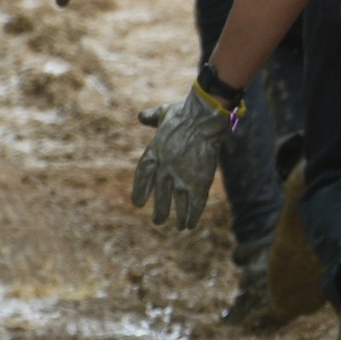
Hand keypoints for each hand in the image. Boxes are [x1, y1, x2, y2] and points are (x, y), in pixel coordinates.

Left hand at [130, 80, 242, 229]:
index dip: (141, 190)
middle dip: (160, 209)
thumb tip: (141, 116)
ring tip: (177, 227)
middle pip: (160, 194)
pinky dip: (193, 215)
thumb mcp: (163, 113)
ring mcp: (181, 177)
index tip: (138, 203)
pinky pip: (195, 203)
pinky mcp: (198, 182)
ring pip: (177, 202)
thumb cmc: (184, 112)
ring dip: (177, 215)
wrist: (202, 117)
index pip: (144, 176)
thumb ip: (152, 117)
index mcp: (154, 153)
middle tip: (158, 220)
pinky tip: (190, 225)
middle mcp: (164, 169)